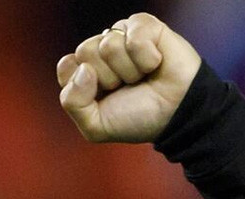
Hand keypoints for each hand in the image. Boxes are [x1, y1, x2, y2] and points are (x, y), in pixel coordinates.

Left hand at [56, 13, 201, 143]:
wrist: (178, 115)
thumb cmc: (139, 118)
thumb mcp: (96, 126)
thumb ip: (72, 103)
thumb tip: (82, 68)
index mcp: (88, 71)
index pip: (67, 65)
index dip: (84, 85)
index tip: (104, 97)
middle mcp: (103, 50)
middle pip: (85, 52)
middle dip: (108, 79)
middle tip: (128, 87)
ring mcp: (124, 36)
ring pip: (107, 45)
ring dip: (129, 71)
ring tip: (144, 77)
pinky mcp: (146, 26)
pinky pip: (133, 36)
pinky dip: (146, 58)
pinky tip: (156, 64)